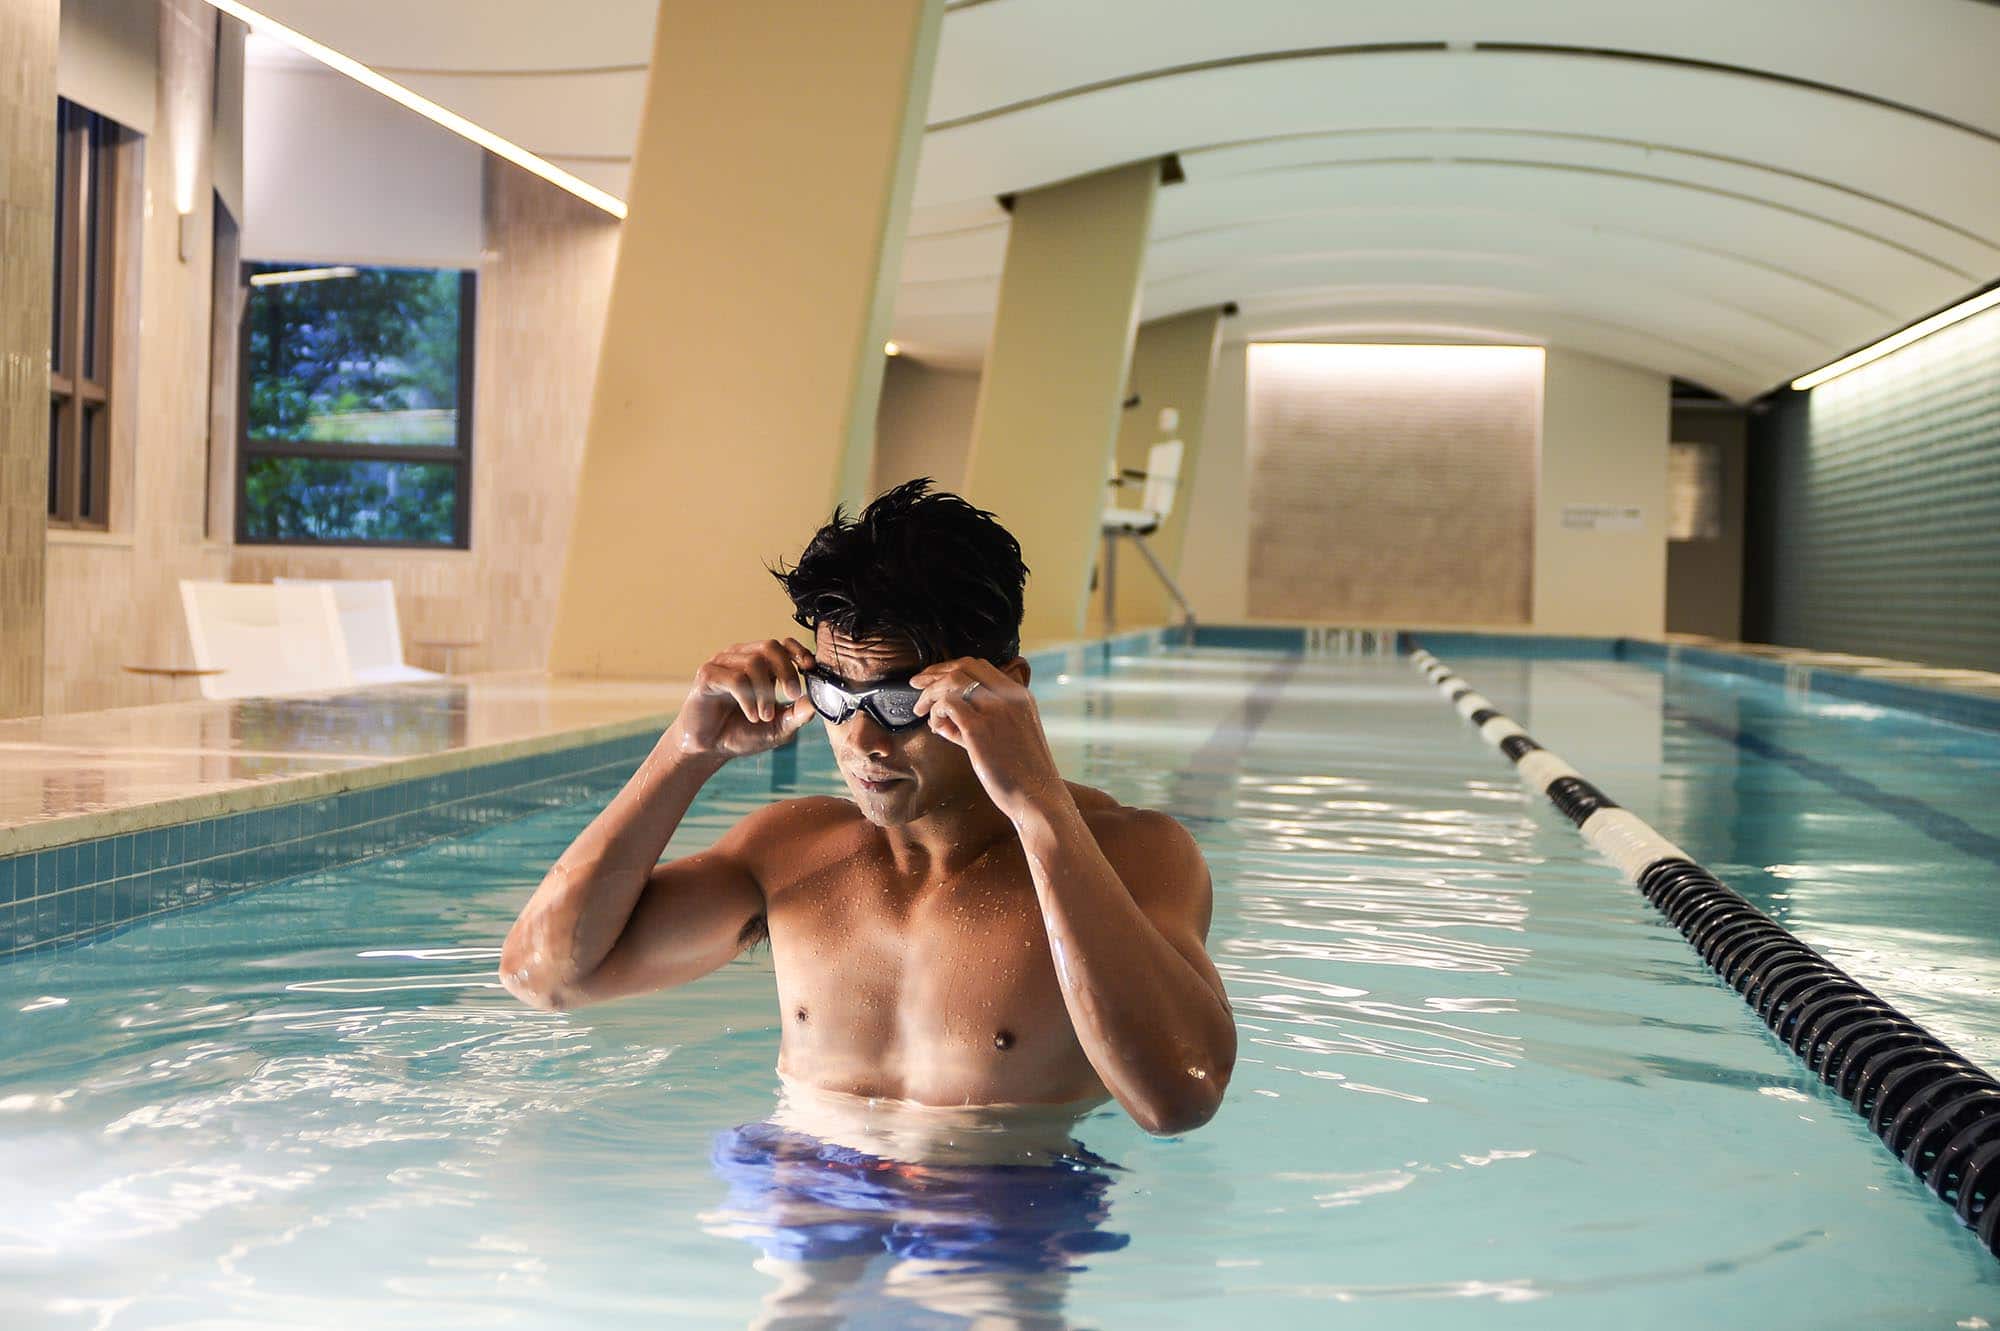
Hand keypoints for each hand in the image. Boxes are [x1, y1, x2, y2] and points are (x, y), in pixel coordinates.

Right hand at [669, 638, 816, 759]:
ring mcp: (722, 664)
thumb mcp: (778, 728)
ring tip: (765, 715)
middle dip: (787, 671)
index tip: (810, 668)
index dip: (798, 651)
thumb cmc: (743, 733)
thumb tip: (815, 703)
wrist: (710, 749)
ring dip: (765, 692)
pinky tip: (751, 715)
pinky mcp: (706, 675)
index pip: (783, 644)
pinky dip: (747, 698)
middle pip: (770, 647)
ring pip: (753, 662)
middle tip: (792, 695)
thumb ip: (797, 715)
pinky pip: (734, 678)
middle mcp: (742, 658)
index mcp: (762, 665)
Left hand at [911, 658, 1067, 820]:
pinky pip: (947, 704)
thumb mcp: (1009, 736)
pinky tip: (936, 727)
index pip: (980, 666)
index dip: (951, 668)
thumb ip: (980, 721)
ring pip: (953, 681)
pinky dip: (936, 712)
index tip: (934, 678)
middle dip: (935, 672)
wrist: (1038, 798)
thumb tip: (945, 717)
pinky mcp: (980, 729)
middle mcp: (1010, 697)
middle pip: (964, 666)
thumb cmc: (1022, 774)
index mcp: (1020, 695)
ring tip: (921, 710)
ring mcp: (996, 710)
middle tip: (916, 683)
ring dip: (931, 692)